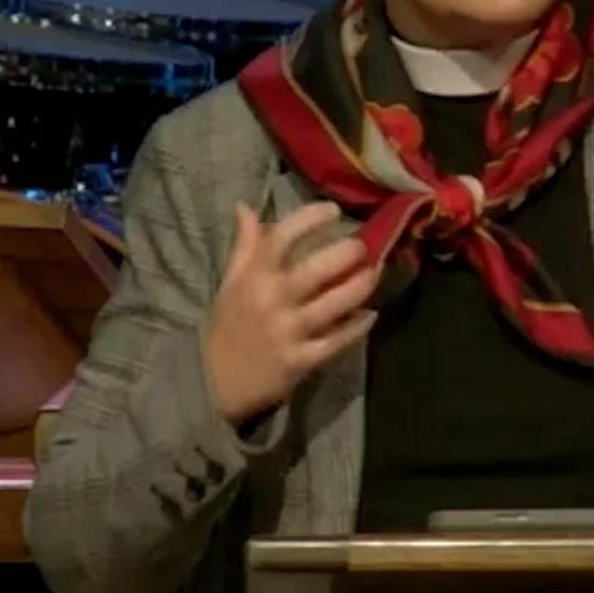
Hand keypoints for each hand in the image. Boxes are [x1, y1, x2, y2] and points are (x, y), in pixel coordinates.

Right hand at [204, 202, 379, 425]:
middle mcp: (271, 300)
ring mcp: (288, 331)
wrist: (218, 385)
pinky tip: (371, 314)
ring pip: (333, 304)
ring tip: (376, 273)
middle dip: (345, 254)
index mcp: (253, 277)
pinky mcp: (301, 360)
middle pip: (314, 270)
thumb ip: (245, 245)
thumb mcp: (231, 283)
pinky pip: (336, 340)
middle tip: (363, 246)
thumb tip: (245, 207)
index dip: (309, 218)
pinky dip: (357, 327)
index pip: (281, 238)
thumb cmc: (230, 327)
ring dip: (359, 287)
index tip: (333, 210)